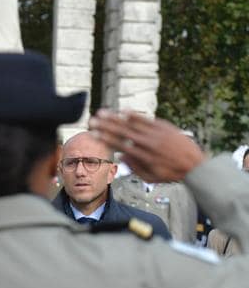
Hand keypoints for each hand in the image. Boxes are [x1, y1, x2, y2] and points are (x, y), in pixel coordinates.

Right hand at [88, 110, 205, 182]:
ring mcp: (156, 134)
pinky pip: (147, 120)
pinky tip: (124, 111)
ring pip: (132, 124)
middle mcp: (148, 143)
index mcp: (143, 156)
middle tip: (92, 120)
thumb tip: (121, 157)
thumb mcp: (151, 177)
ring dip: (116, 118)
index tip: (93, 134)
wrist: (195, 165)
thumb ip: (134, 168)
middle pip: (122, 132)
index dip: (105, 139)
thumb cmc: (171, 173)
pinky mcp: (164, 127)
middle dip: (105, 125)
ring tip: (103, 112)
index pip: (119, 145)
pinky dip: (135, 115)